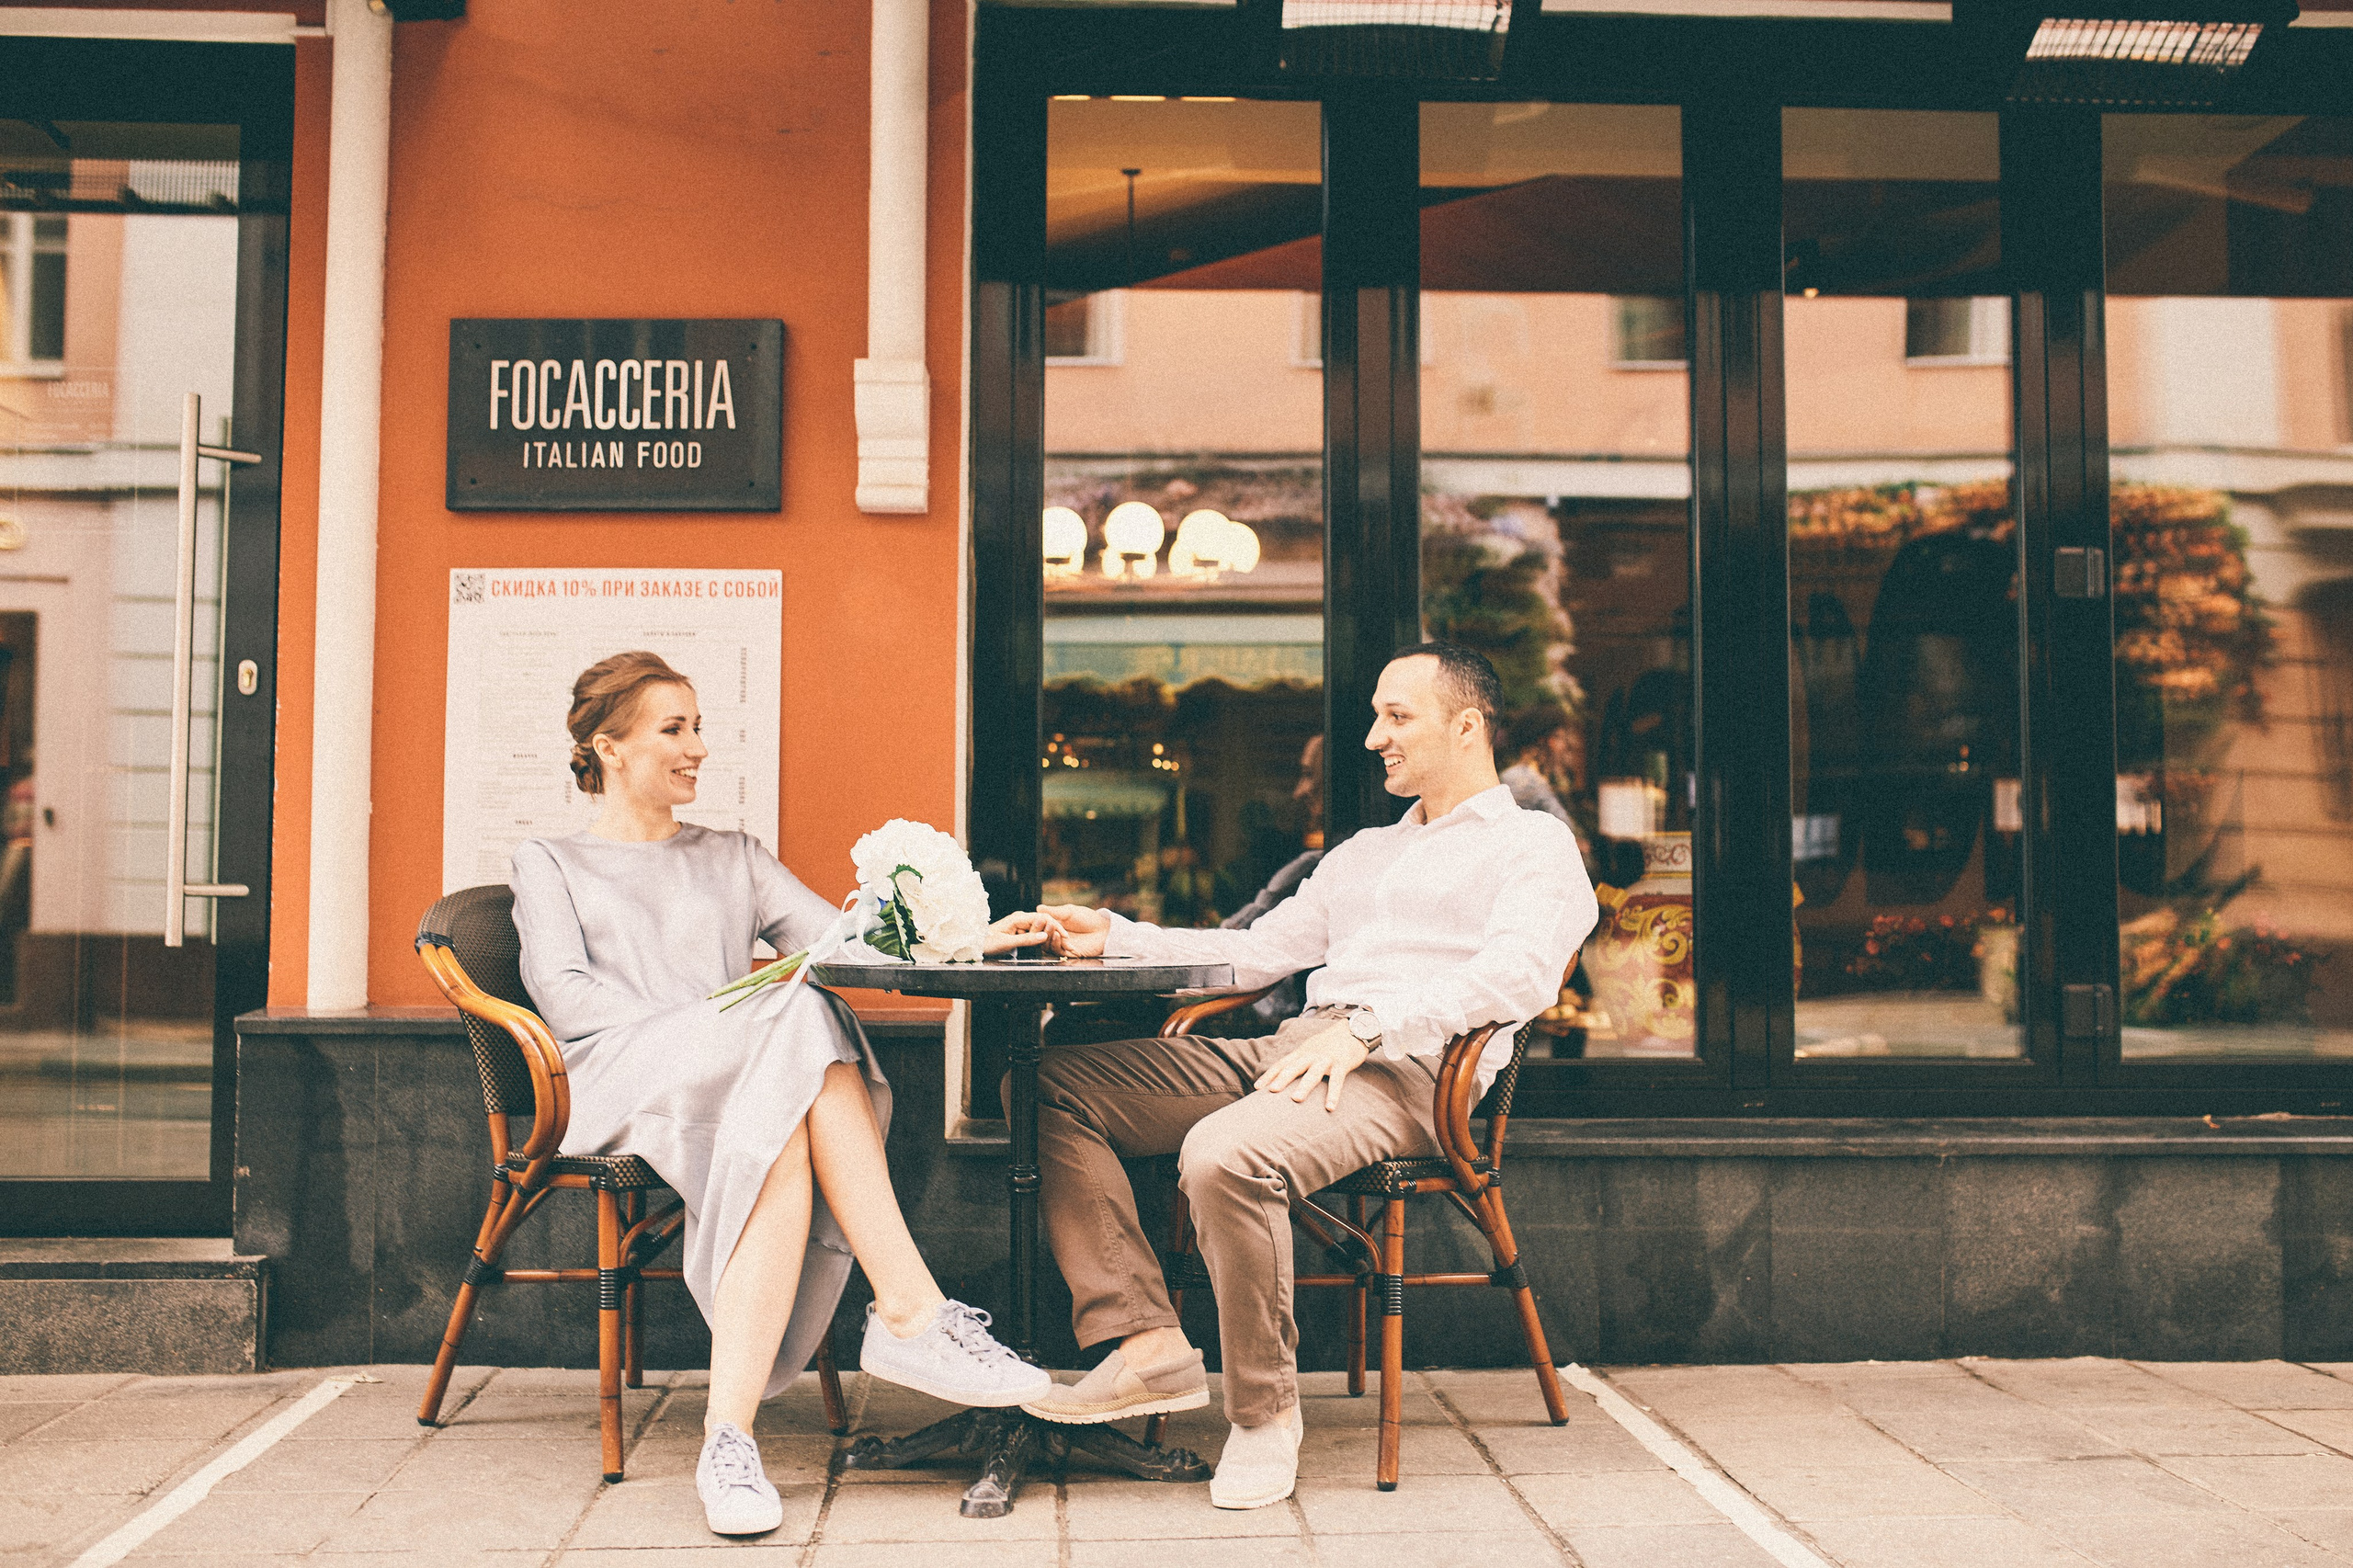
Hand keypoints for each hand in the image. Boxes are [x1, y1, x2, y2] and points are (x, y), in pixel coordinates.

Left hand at [983, 910, 1062, 956]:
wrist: (974, 945)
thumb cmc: (987, 943)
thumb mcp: (1007, 943)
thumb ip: (1026, 939)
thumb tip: (1045, 936)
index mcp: (1018, 918)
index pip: (1043, 918)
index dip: (1056, 927)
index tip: (1066, 937)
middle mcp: (1020, 919)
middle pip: (1044, 923)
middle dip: (1057, 933)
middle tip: (1069, 945)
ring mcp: (1020, 925)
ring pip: (1040, 929)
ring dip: (1052, 938)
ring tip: (1064, 947)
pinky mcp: (1019, 932)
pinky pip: (1034, 935)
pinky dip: (1043, 941)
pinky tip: (1051, 946)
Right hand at [1034, 904, 1109, 957]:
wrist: (1104, 930)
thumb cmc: (1088, 918)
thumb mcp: (1070, 911)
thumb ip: (1055, 911)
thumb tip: (1038, 908)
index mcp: (1055, 926)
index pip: (1041, 927)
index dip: (1037, 924)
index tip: (1037, 919)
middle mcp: (1057, 937)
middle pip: (1042, 938)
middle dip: (1042, 932)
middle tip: (1044, 925)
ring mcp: (1063, 946)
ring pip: (1048, 946)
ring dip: (1049, 938)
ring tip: (1053, 930)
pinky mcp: (1069, 954)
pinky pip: (1058, 952)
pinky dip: (1056, 945)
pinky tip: (1058, 937)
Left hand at [1253, 1020, 1370, 1111]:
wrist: (1354, 1030)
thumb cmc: (1329, 1044)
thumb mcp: (1310, 1049)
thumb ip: (1298, 1061)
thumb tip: (1282, 1077)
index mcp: (1301, 1052)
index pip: (1282, 1063)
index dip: (1269, 1075)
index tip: (1257, 1087)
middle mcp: (1311, 1055)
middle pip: (1294, 1067)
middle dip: (1282, 1079)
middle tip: (1271, 1092)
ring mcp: (1326, 1059)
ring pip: (1313, 1073)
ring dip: (1304, 1086)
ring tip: (1296, 1099)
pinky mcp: (1342, 1063)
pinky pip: (1337, 1080)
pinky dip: (1333, 1094)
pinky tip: (1330, 1107)